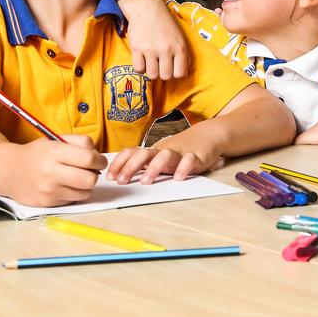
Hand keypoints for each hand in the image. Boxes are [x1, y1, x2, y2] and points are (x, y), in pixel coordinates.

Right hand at [6, 135, 105, 206]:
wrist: (7, 171)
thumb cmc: (36, 154)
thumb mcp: (55, 140)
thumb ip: (80, 142)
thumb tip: (98, 155)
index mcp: (54, 152)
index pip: (89, 159)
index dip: (100, 160)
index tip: (100, 161)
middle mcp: (50, 172)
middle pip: (90, 179)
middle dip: (95, 174)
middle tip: (91, 171)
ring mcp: (48, 190)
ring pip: (84, 192)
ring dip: (86, 186)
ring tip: (77, 178)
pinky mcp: (47, 203)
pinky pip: (73, 200)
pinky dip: (74, 193)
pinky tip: (65, 186)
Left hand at [107, 125, 222, 182]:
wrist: (208, 135)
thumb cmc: (181, 149)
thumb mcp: (161, 156)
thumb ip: (146, 165)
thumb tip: (121, 177)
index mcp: (154, 151)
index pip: (132, 152)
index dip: (119, 163)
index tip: (110, 177)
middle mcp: (164, 150)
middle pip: (144, 154)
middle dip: (130, 167)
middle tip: (122, 181)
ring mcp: (180, 152)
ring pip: (165, 156)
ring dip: (154, 168)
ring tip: (145, 181)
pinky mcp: (196, 156)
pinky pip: (189, 160)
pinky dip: (183, 168)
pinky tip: (178, 178)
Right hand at [119, 0, 189, 79]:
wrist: (146, 7)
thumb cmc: (164, 22)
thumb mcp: (180, 37)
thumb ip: (184, 54)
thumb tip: (184, 71)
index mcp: (180, 47)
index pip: (180, 74)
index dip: (175, 74)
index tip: (171, 69)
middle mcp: (166, 50)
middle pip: (165, 76)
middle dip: (163, 73)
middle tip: (160, 65)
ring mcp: (151, 50)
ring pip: (152, 75)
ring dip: (151, 71)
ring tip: (151, 62)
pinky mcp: (137, 49)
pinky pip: (138, 69)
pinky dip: (140, 67)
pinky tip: (142, 59)